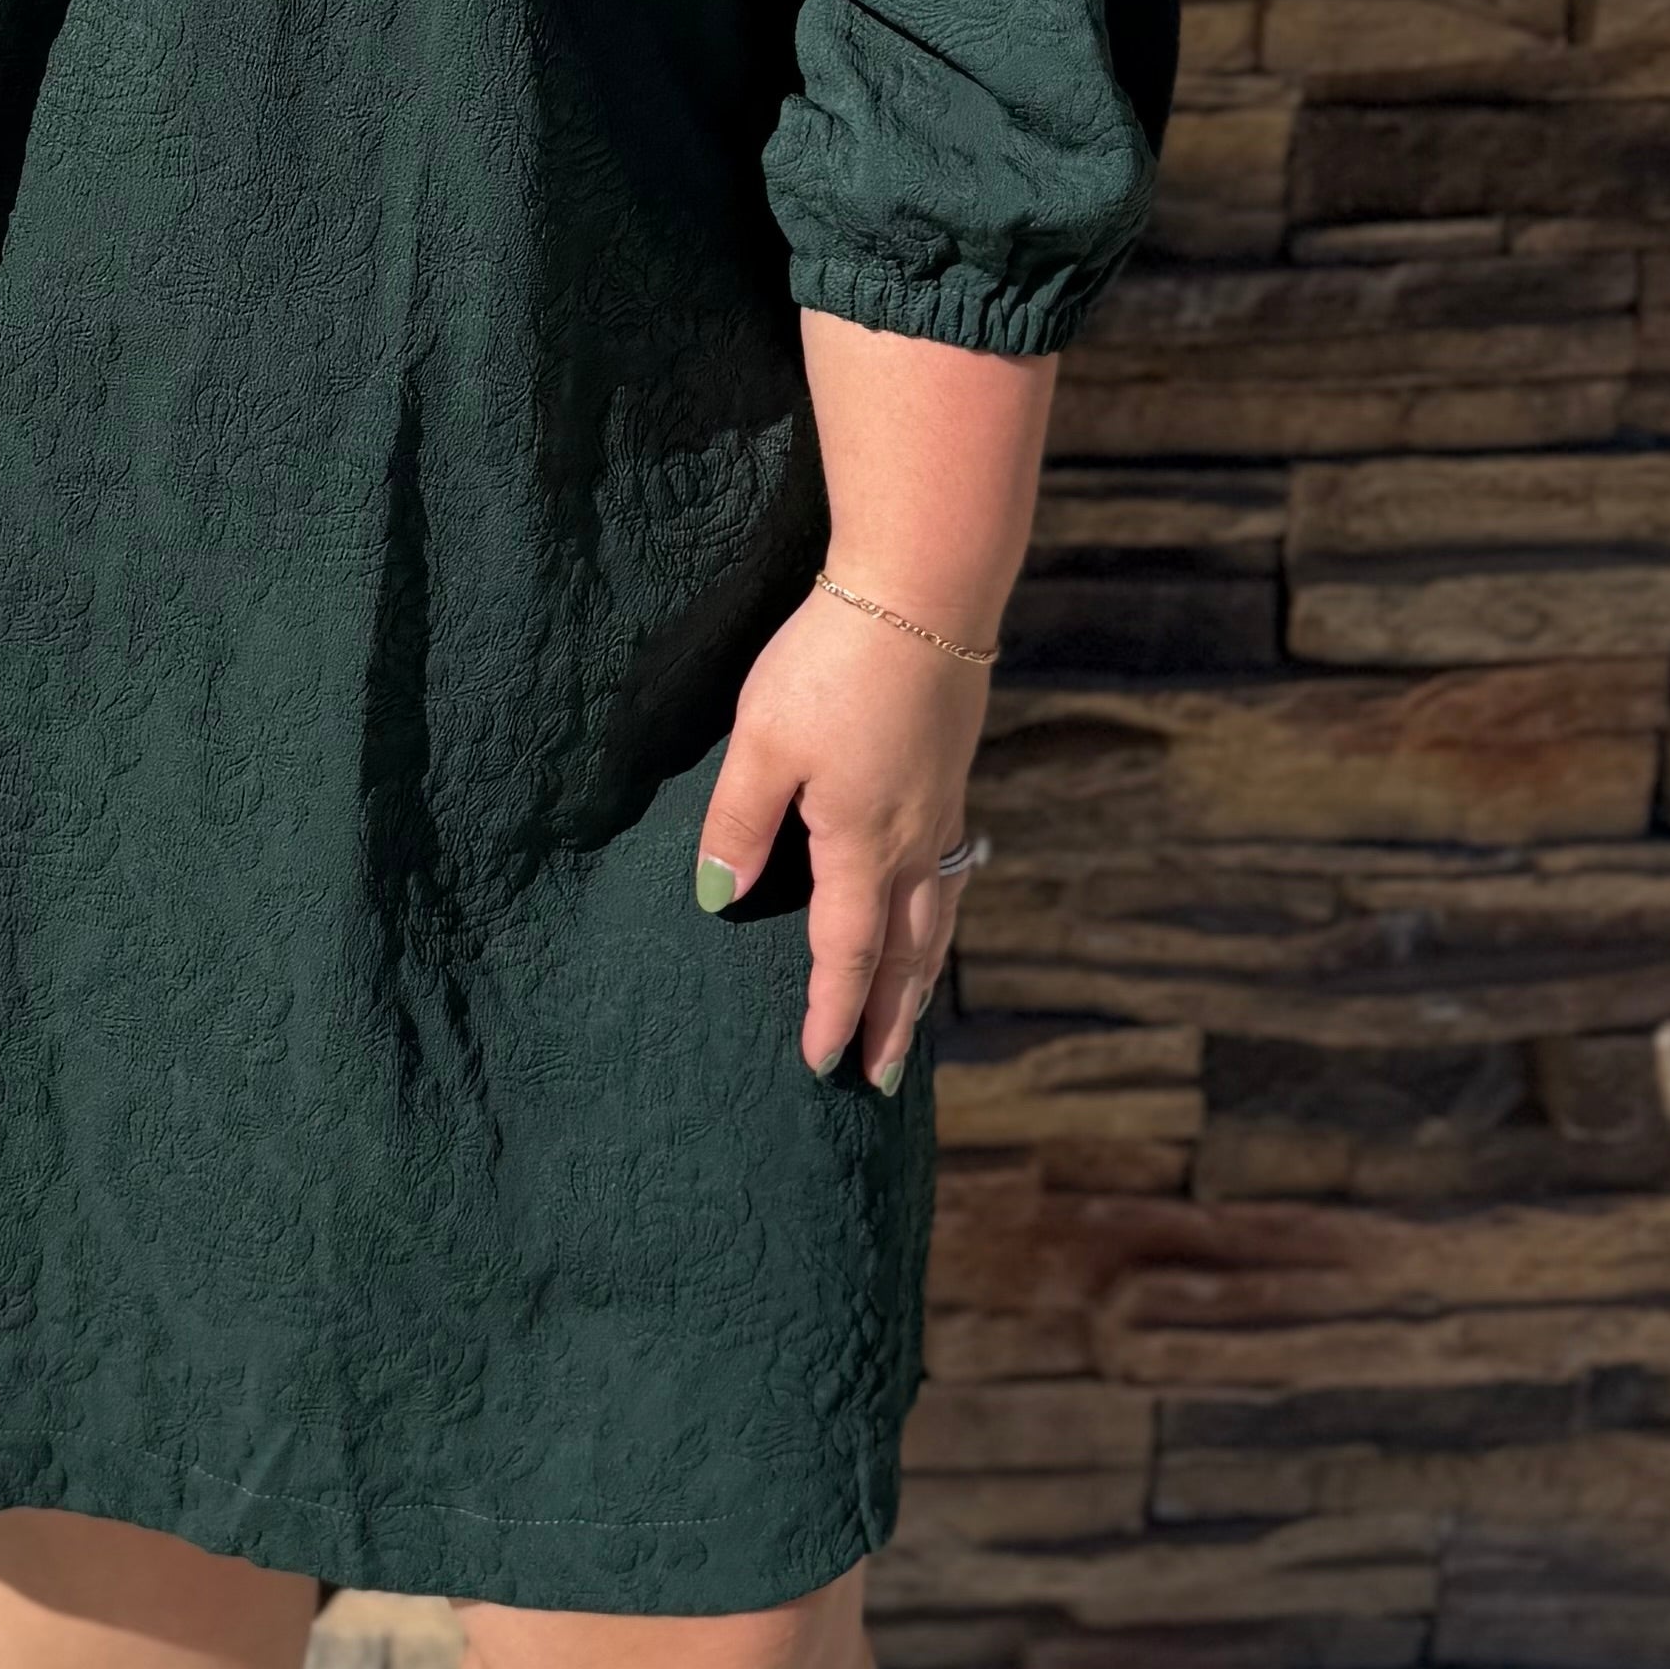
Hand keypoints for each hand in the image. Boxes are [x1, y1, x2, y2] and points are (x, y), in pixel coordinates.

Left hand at [694, 593, 989, 1088]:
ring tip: (915, 1017)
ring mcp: (940, 807)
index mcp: (860, 844)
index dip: (833, 1010)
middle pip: (906, 952)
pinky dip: (941, 917)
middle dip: (892, 1018)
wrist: (925, 591)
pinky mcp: (950, 773)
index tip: (820, 1063)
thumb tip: (719, 899)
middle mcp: (912, 840)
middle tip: (884, 1077)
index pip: (845, 952)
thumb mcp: (761, 742)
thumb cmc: (834, 663)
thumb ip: (738, 824)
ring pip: (937, 915)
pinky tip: (934, 908)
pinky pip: (950, 873)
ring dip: (924, 975)